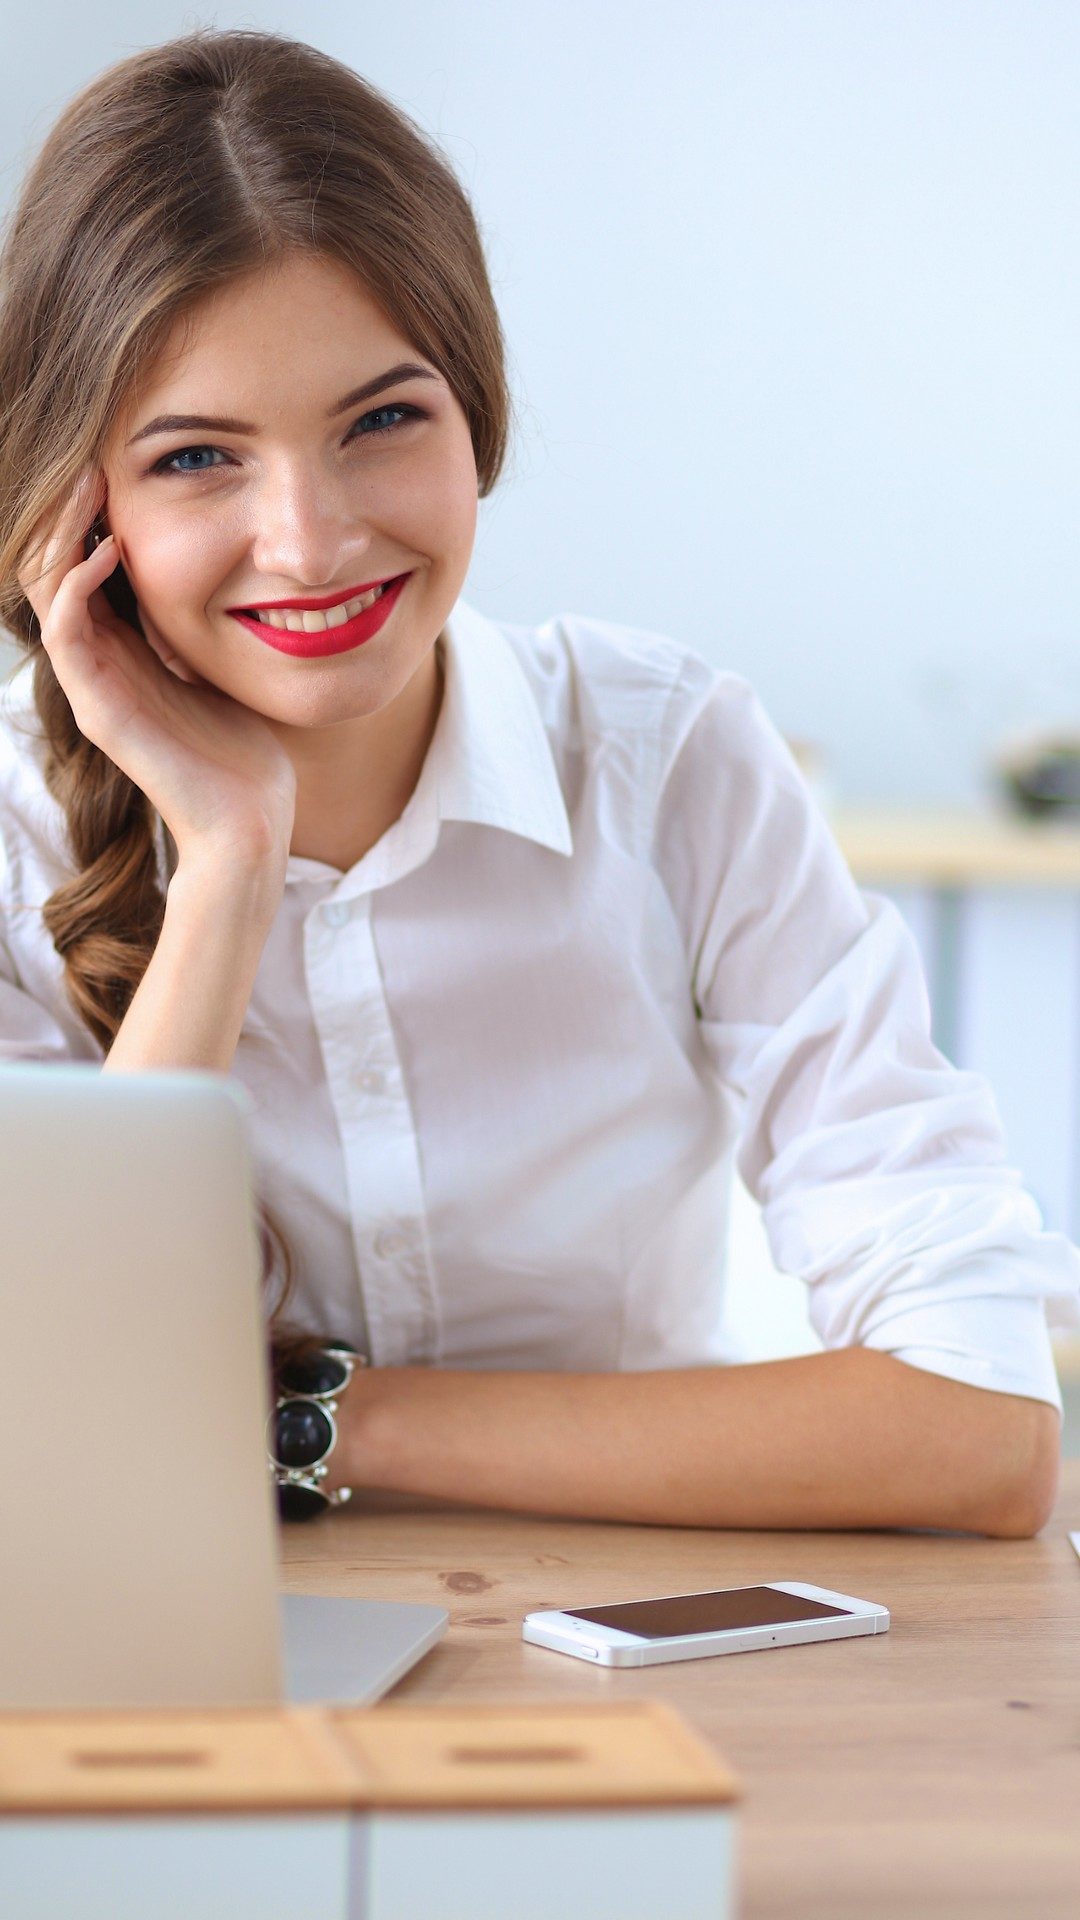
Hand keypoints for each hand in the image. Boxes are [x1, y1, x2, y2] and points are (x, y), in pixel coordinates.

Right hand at [17, 468, 297, 870]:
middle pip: (49, 565)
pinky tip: (108, 548)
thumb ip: (206, 614)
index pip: (77, 562)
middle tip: (89, 458)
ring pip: (44, 588)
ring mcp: (91, 685)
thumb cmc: (245, 744)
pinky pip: (66, 630)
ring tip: (87, 484)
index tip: (111, 462)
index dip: (86, 512)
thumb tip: (233, 557)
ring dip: (61, 532)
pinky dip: (78, 583)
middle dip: (64, 509)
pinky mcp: (99, 708)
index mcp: (120, 646)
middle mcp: (95, 661)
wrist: (251, 817)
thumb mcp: (222, 658)